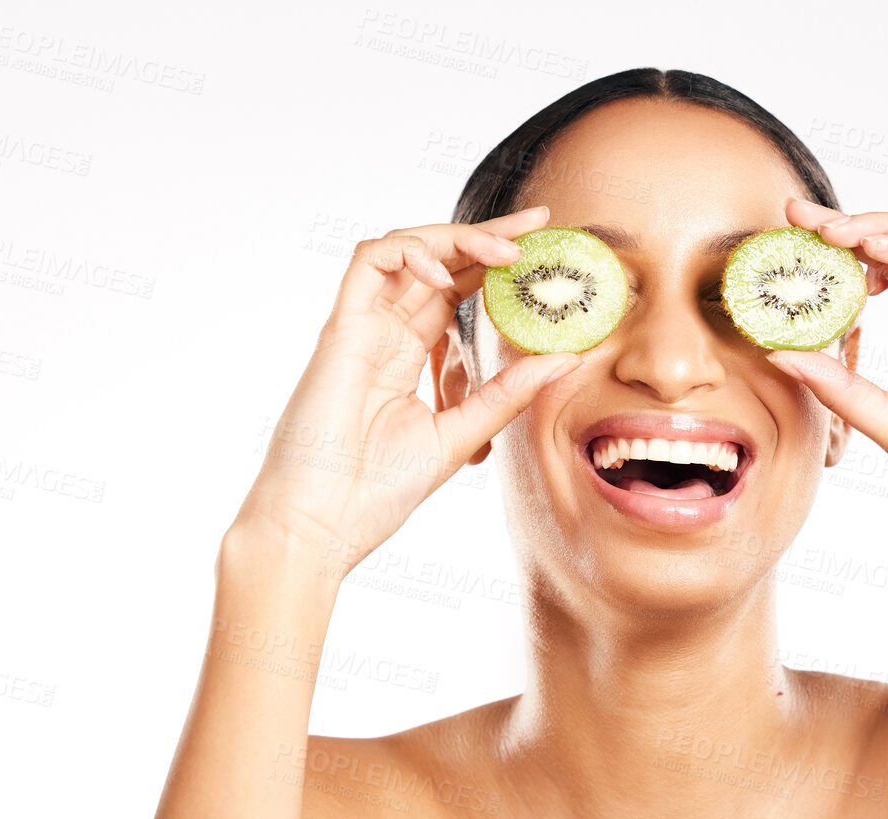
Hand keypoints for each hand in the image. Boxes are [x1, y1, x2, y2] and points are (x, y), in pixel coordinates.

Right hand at [234, 208, 580, 578]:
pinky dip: (409, 253)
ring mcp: (362, 328)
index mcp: (411, 357)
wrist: (322, 524)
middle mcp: (386, 334)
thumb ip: (507, 395)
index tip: (545, 253)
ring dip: (458, 240)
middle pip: (439, 263)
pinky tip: (446, 272)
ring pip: (406, 250)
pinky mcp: (340, 330)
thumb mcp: (461, 436)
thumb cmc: (377, 490)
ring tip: (507, 252)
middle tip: (538, 225)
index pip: (458, 292)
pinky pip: (369, 264)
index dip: (496, 267)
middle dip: (489, 237)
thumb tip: (566, 359)